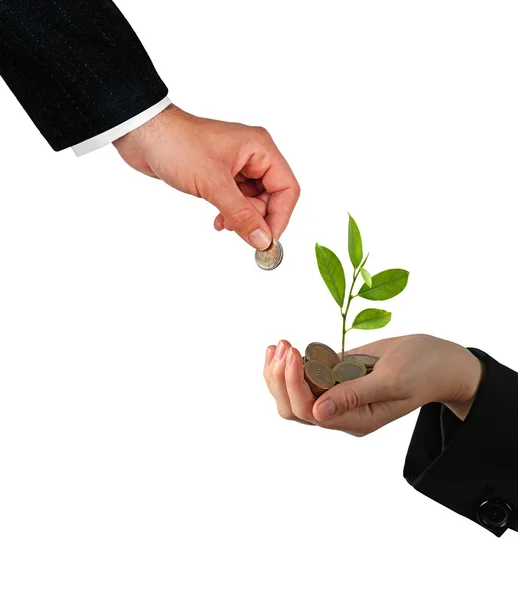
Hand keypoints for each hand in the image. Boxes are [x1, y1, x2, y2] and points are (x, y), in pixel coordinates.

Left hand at [113, 104, 299, 249]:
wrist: (142, 135)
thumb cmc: (178, 145)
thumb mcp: (213, 184)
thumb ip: (241, 214)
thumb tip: (263, 240)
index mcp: (260, 149)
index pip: (286, 188)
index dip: (281, 216)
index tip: (268, 239)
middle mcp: (252, 156)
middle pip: (271, 197)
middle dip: (258, 219)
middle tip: (244, 236)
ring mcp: (236, 166)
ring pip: (253, 202)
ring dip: (242, 218)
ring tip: (224, 224)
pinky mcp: (219, 175)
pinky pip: (236, 200)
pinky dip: (230, 213)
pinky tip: (218, 221)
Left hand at [263, 334, 484, 435]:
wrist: (438, 359)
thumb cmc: (423, 370)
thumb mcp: (392, 381)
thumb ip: (355, 396)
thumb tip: (318, 413)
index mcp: (357, 420)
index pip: (310, 411)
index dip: (294, 384)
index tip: (294, 353)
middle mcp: (343, 412)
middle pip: (294, 407)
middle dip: (280, 379)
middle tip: (282, 347)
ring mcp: (339, 394)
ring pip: (295, 393)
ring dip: (280, 371)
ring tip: (279, 344)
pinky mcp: (338, 377)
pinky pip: (306, 377)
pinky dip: (292, 363)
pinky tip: (285, 346)